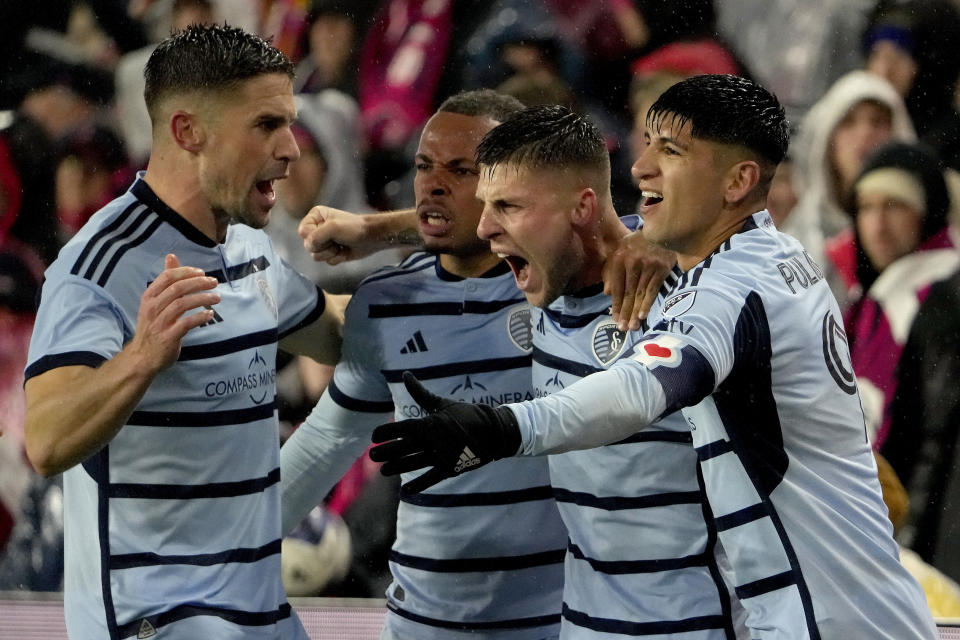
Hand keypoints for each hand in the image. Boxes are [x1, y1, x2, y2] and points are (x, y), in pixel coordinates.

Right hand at [127, 254, 219, 373]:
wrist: (142, 356)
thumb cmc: (153, 326)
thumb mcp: (156, 302)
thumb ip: (166, 281)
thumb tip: (171, 256)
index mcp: (149, 297)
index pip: (167, 277)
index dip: (186, 272)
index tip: (202, 272)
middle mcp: (152, 308)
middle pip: (177, 289)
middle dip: (198, 283)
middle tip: (214, 282)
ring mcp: (159, 323)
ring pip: (182, 304)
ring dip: (202, 298)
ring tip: (217, 298)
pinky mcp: (168, 337)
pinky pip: (186, 323)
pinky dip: (200, 317)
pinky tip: (209, 314)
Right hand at [298, 206, 374, 264]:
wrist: (372, 238)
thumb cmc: (355, 228)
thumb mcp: (333, 227)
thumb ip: (316, 236)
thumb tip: (309, 246)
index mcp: (315, 216)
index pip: (303, 232)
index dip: (314, 236)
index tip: (328, 233)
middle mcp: (317, 228)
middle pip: (308, 245)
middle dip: (324, 246)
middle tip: (337, 239)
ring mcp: (324, 241)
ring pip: (316, 255)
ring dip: (331, 253)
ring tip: (341, 245)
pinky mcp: (330, 252)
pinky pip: (326, 261)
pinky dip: (336, 258)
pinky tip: (344, 251)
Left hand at [369, 372, 520, 493]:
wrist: (493, 431)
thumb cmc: (465, 414)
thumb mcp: (442, 403)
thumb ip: (421, 393)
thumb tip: (405, 374)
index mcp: (431, 423)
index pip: (402, 428)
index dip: (386, 432)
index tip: (374, 437)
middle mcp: (434, 440)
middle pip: (404, 447)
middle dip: (387, 451)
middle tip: (371, 456)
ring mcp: (442, 456)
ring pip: (414, 463)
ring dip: (397, 467)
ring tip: (383, 471)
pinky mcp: (451, 468)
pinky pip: (431, 478)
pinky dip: (418, 485)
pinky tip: (406, 490)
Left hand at [602, 229, 675, 330]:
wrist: (661, 231)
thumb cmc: (636, 245)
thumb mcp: (619, 253)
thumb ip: (611, 271)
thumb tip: (607, 293)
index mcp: (619, 259)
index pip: (617, 286)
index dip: (616, 304)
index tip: (615, 319)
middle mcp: (632, 262)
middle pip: (628, 293)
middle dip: (625, 312)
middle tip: (622, 329)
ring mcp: (648, 266)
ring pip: (640, 294)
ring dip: (635, 313)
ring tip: (632, 327)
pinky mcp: (661, 269)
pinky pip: (653, 290)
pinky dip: (647, 304)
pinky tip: (643, 315)